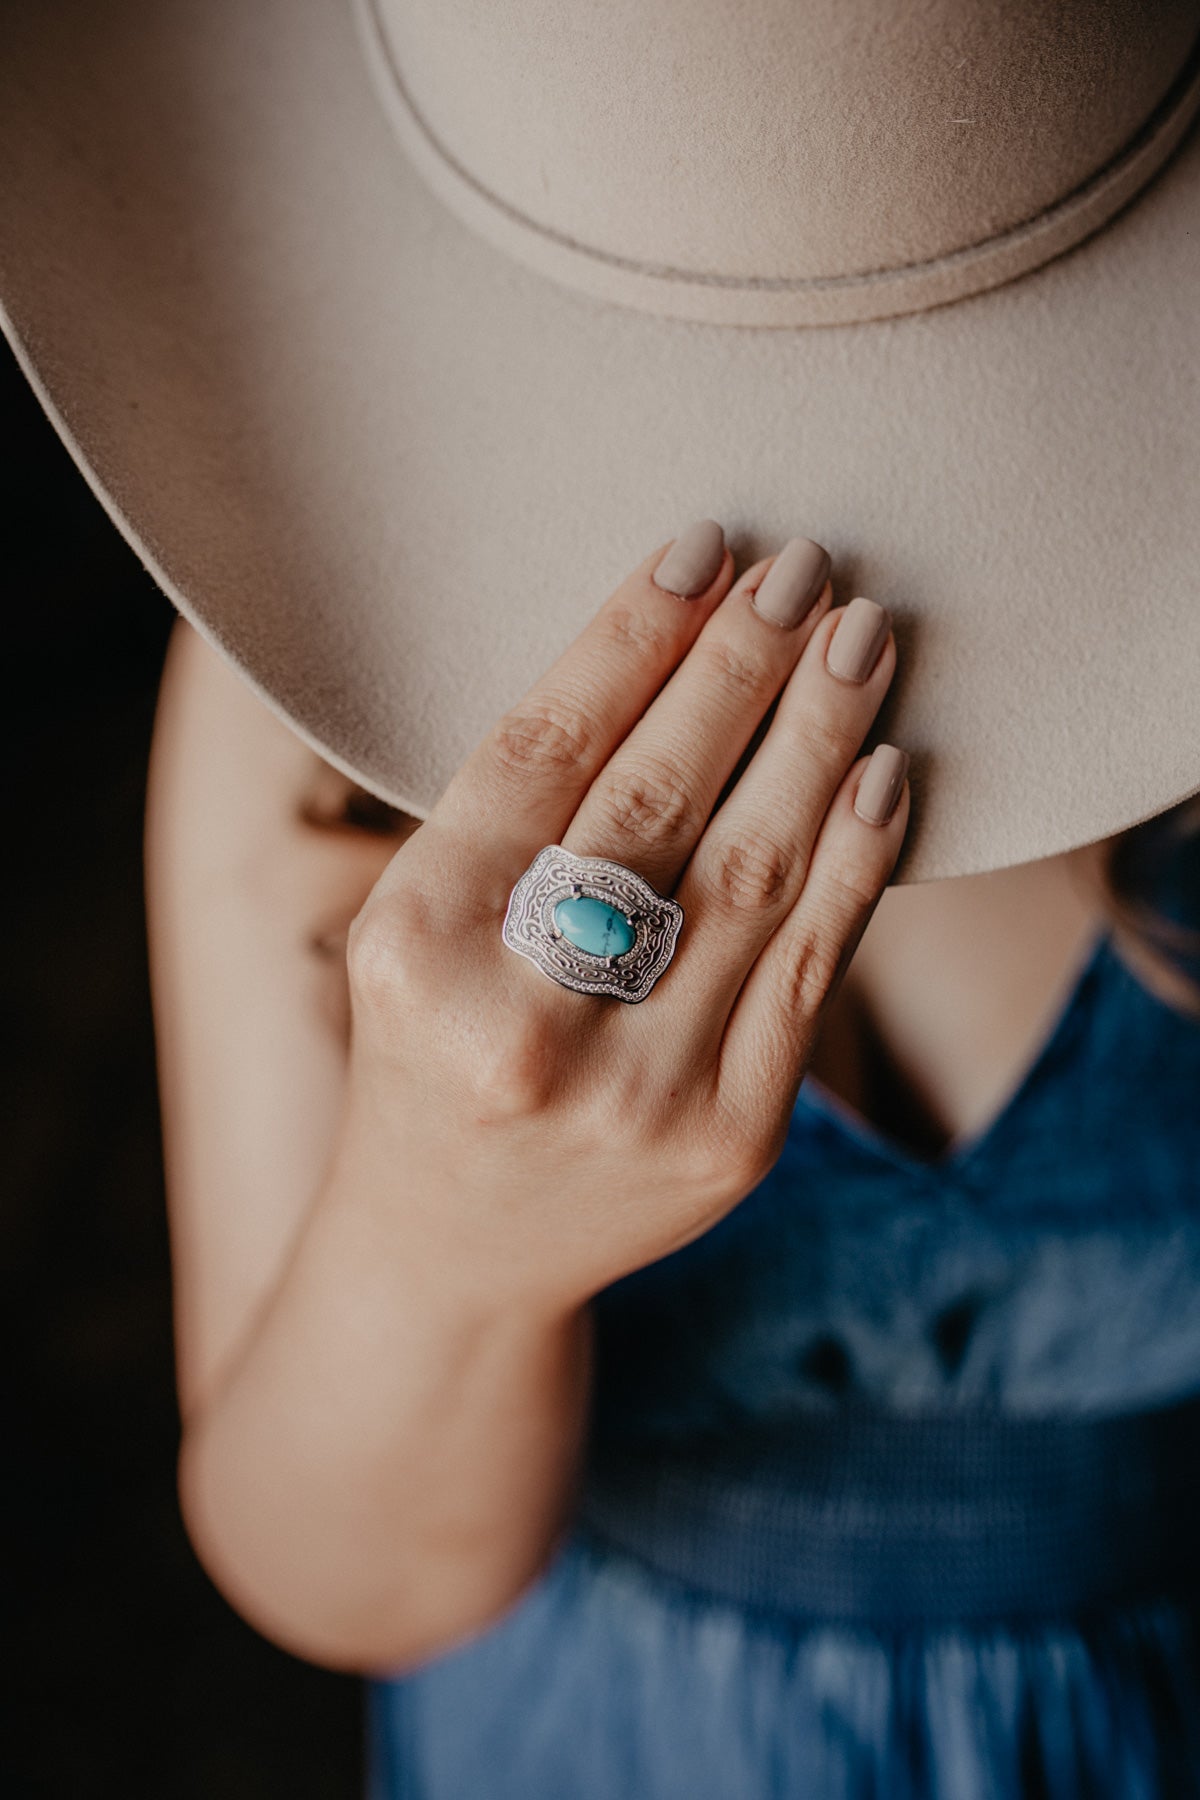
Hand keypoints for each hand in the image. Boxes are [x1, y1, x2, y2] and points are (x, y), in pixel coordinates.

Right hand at [341, 523, 908, 1318]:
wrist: (458, 1247)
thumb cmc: (435, 1051)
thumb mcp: (411, 929)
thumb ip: (510, 815)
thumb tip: (670, 642)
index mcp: (415, 949)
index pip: (541, 753)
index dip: (629, 636)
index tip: (701, 549)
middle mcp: (520, 1022)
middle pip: (653, 800)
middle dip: (740, 667)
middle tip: (803, 570)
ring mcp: (635, 1091)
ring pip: (751, 872)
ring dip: (818, 738)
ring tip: (861, 639)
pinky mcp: (730, 1138)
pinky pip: (813, 968)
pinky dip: (857, 859)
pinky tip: (884, 770)